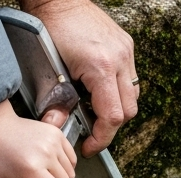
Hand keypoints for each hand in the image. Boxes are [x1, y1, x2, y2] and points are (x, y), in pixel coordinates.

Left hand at [23, 0, 137, 156]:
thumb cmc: (49, 27)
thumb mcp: (48, 71)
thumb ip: (55, 102)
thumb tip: (58, 126)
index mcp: (101, 67)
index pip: (111, 117)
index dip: (101, 138)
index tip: (89, 146)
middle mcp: (120, 59)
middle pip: (127, 111)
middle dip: (109, 126)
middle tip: (91, 133)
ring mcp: (126, 51)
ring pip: (132, 96)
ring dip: (116, 108)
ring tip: (95, 111)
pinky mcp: (126, 46)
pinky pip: (130, 79)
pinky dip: (118, 91)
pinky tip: (100, 91)